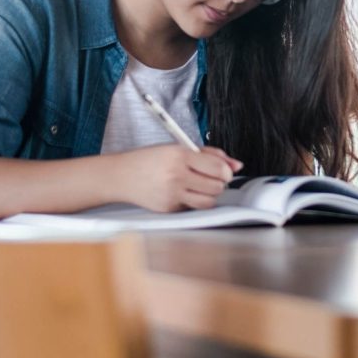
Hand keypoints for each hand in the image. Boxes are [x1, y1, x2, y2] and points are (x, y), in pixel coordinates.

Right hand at [111, 145, 242, 211]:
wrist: (121, 176)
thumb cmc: (150, 160)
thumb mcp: (178, 148)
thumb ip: (209, 154)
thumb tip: (236, 165)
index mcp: (179, 155)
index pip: (218, 168)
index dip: (226, 171)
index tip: (224, 171)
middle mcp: (176, 175)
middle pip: (217, 186)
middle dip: (219, 183)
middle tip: (210, 178)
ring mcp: (172, 194)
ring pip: (209, 201)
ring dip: (210, 194)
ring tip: (199, 186)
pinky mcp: (169, 209)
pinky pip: (193, 208)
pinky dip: (193, 201)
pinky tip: (183, 192)